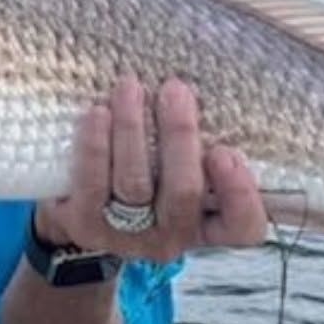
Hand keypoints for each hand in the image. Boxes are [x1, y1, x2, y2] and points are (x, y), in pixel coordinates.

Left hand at [34, 75, 268, 262]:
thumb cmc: (148, 174)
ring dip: (133, 129)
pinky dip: (96, 145)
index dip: (239, 194)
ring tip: (130, 87)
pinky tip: (98, 113)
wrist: (81, 210)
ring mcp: (126, 236)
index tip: (224, 151)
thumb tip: (199, 86)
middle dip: (179, 136)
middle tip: (175, 89)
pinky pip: (92, 183)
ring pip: (135, 183)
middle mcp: (172, 237)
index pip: (242, 226)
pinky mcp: (86, 226)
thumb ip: (200, 141)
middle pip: (183, 193)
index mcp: (208, 225)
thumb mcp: (181, 165)